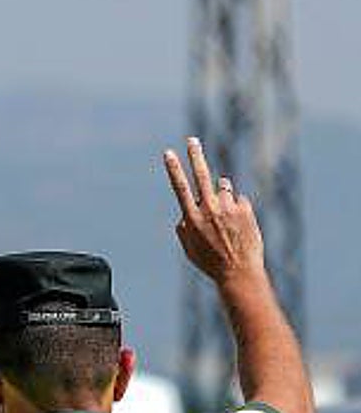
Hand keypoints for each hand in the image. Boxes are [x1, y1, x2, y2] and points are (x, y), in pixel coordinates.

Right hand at [163, 137, 265, 287]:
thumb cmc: (211, 263)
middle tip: (192, 140)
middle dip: (195, 155)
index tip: (169, 153)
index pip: (180, 187)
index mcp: (192, 219)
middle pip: (201, 175)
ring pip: (223, 189)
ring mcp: (228, 207)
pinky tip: (239, 227)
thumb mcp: (189, 250)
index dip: (174, 169)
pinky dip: (237, 209)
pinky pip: (238, 201)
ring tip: (225, 220)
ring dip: (222, 197)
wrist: (238, 271)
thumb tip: (184, 214)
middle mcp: (209, 209)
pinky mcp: (245, 208)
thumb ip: (183, 229)